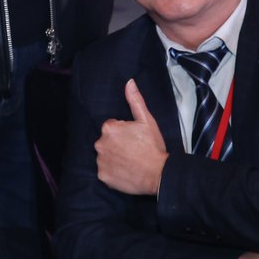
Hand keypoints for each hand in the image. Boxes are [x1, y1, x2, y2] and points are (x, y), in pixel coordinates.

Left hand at [95, 79, 167, 195]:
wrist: (158, 174)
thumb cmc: (152, 146)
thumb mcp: (146, 120)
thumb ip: (135, 100)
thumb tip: (129, 83)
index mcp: (109, 128)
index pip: (112, 127)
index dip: (124, 132)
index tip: (134, 139)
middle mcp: (100, 143)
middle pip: (106, 141)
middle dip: (117, 144)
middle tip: (133, 150)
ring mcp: (101, 161)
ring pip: (105, 156)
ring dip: (114, 158)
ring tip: (130, 161)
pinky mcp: (103, 176)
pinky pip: (105, 172)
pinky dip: (113, 172)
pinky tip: (125, 171)